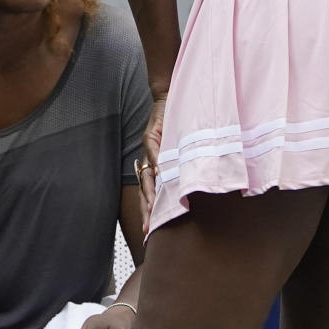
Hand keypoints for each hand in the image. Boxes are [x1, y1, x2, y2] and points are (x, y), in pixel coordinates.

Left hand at [136, 94, 166, 229]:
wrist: (168, 98)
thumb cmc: (175, 123)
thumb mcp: (178, 148)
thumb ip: (177, 165)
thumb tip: (184, 186)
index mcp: (154, 166)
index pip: (151, 193)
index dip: (150, 211)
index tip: (150, 231)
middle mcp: (149, 160)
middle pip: (145, 190)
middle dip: (147, 210)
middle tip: (148, 229)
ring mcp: (149, 150)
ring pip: (147, 177)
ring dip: (150, 194)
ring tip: (152, 210)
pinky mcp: (152, 137)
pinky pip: (156, 154)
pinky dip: (157, 165)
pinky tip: (160, 178)